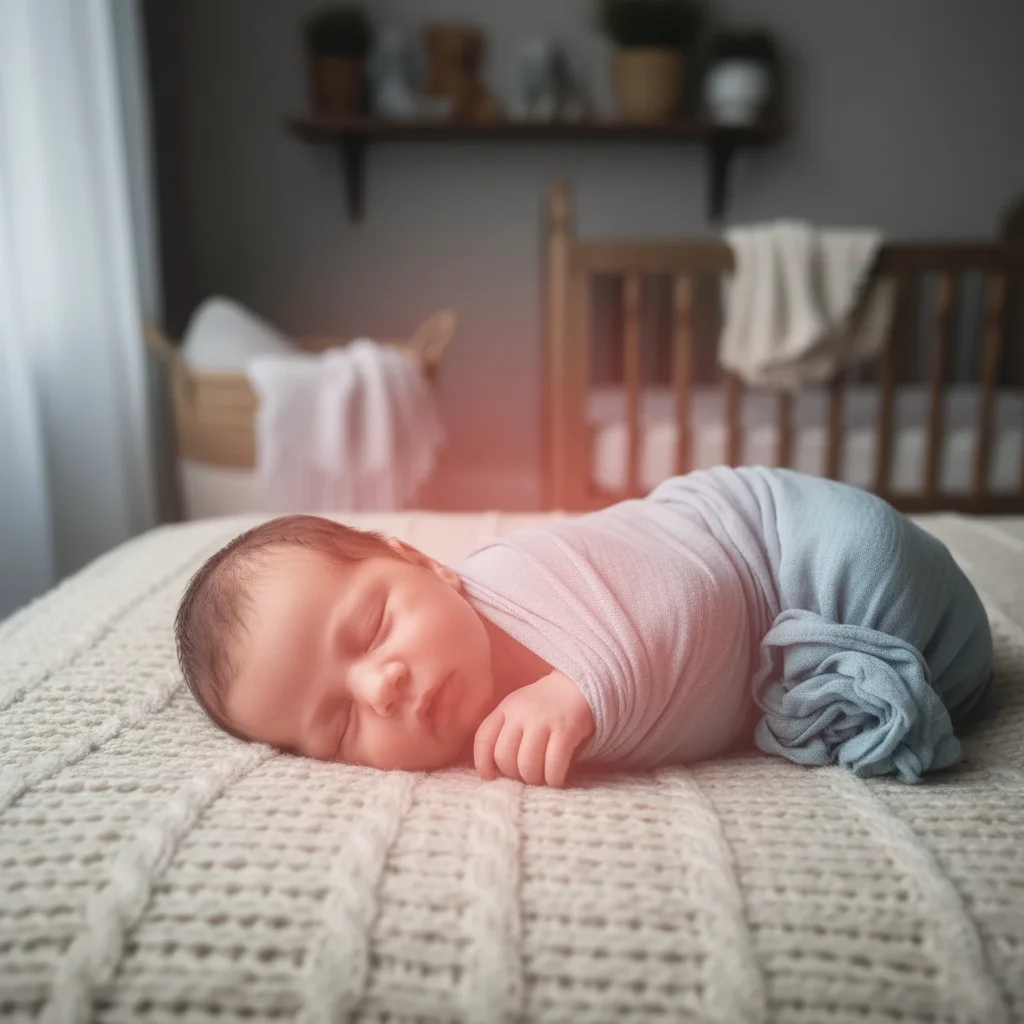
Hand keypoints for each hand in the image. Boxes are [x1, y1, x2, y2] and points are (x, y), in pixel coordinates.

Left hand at [473, 670, 593, 786]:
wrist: (579, 685)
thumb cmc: (545, 706)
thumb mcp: (519, 710)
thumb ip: (505, 733)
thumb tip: (495, 771)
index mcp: (506, 708)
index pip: (484, 738)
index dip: (482, 762)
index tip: (490, 777)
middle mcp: (521, 713)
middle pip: (504, 756)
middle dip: (514, 775)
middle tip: (526, 775)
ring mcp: (543, 720)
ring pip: (527, 764)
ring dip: (534, 779)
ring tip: (541, 778)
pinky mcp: (566, 729)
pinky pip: (553, 764)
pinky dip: (553, 779)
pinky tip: (556, 779)